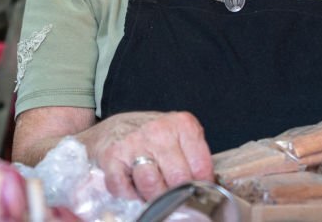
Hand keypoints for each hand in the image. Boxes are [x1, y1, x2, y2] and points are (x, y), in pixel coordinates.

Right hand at [78, 111, 213, 200]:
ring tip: (152, 192)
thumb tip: (209, 188)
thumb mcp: (178, 137)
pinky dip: (129, 195)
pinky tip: (132, 186)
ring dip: (152, 197)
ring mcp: (135, 142)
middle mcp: (159, 131)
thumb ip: (193, 157)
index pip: (201, 167)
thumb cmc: (150, 138)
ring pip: (152, 185)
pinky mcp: (113, 156)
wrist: (113, 129)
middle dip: (176, 195)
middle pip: (178, 179)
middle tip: (172, 196)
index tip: (196, 192)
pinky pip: (124, 189)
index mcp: (182, 125)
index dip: (200, 186)